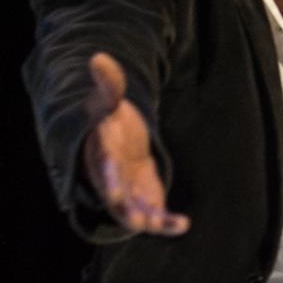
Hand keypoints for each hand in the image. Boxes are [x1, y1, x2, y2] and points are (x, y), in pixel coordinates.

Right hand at [81, 52, 188, 235]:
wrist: (113, 141)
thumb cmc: (109, 121)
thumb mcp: (107, 102)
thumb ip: (107, 85)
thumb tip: (98, 57)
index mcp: (100, 153)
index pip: (102, 165)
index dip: (108, 177)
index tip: (113, 191)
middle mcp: (110, 177)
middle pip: (114, 195)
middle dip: (124, 207)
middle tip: (135, 219)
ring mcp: (126, 191)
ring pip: (132, 211)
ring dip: (147, 220)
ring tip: (167, 225)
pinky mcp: (143, 198)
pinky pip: (152, 214)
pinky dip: (165, 222)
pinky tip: (183, 224)